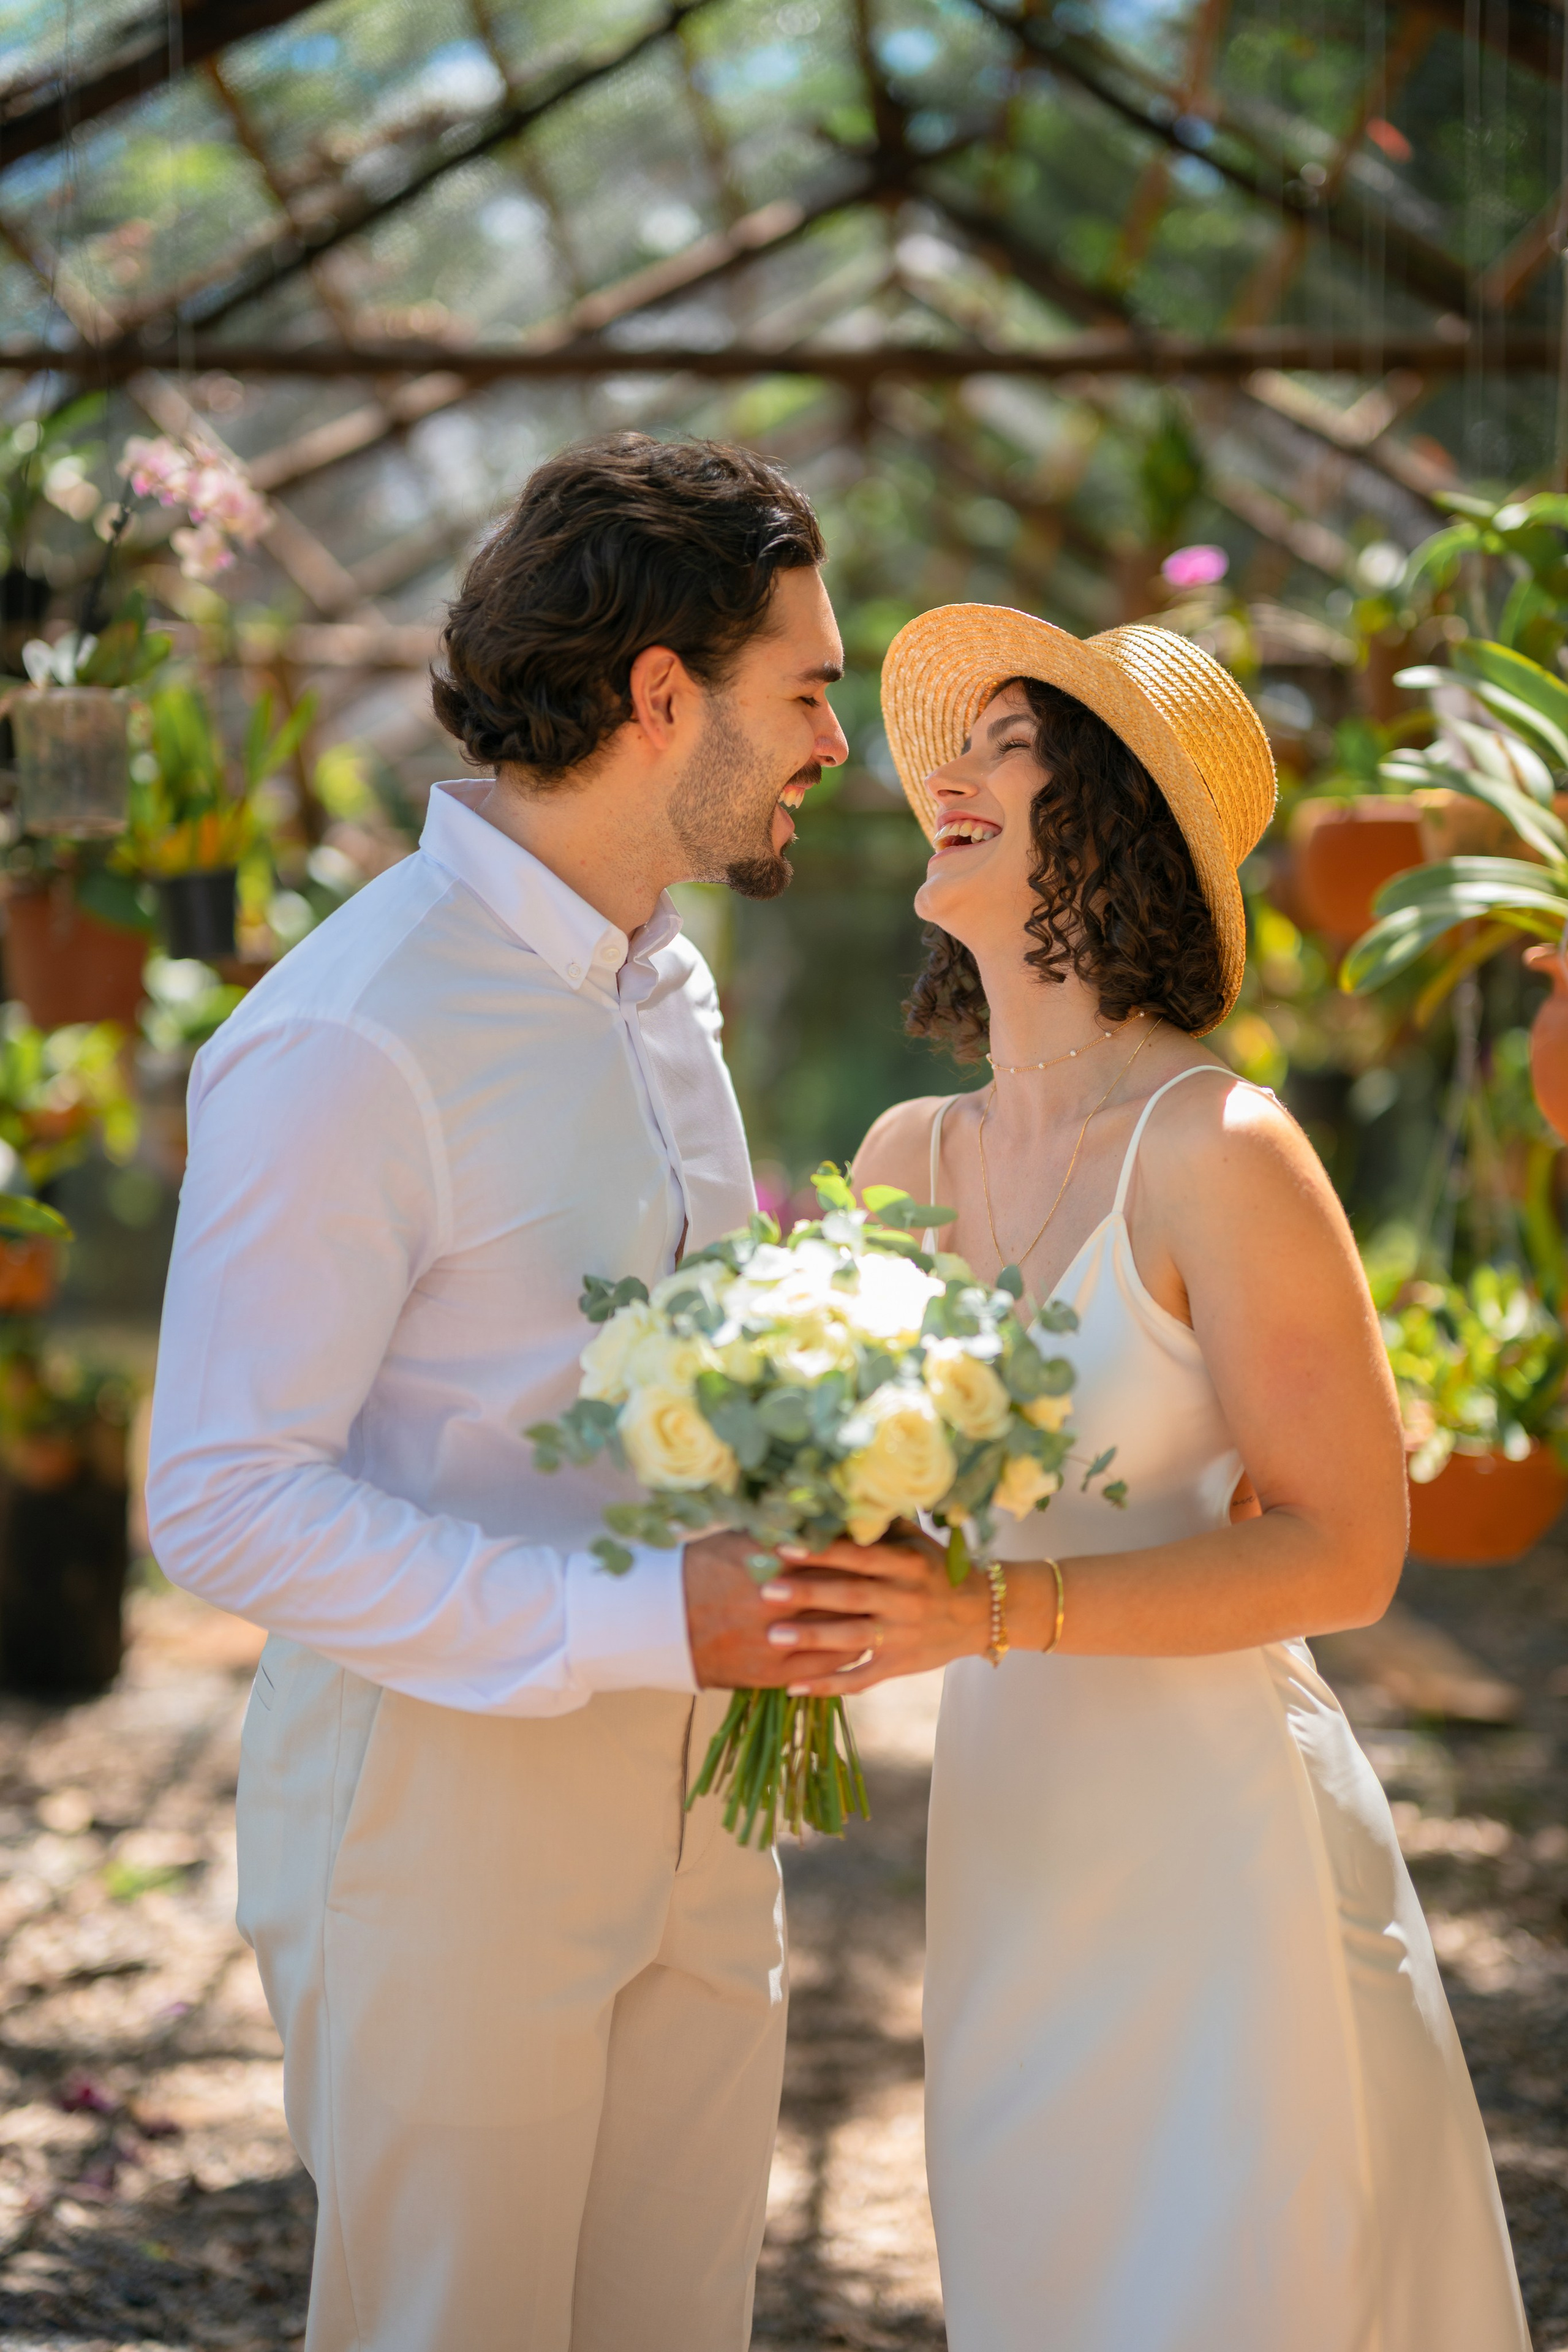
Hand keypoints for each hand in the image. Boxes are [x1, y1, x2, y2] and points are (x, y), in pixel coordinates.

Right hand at [683, 1529, 878, 1688]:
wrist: (659, 1622)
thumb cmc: (701, 1569)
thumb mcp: (738, 1539)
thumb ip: (780, 1529)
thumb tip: (822, 1515)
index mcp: (767, 1561)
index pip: (829, 1554)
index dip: (857, 1550)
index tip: (876, 1544)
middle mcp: (773, 1600)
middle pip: (839, 1592)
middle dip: (867, 1586)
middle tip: (889, 1579)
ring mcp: (773, 1640)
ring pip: (837, 1633)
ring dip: (863, 1623)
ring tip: (881, 1613)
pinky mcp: (769, 1673)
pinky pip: (822, 1667)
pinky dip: (844, 1655)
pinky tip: (858, 1644)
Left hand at [757, 1522, 989, 1696]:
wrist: (983, 1612)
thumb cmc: (937, 1569)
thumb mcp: (916, 1542)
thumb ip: (879, 1526)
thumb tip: (833, 1501)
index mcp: (905, 1565)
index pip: (859, 1556)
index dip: (822, 1551)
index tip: (783, 1546)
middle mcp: (904, 1599)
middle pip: (851, 1597)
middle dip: (808, 1594)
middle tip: (766, 1593)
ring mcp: (901, 1636)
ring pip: (852, 1640)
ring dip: (812, 1640)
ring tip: (772, 1637)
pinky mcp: (899, 1666)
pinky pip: (860, 1679)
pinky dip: (828, 1685)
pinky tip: (794, 1687)